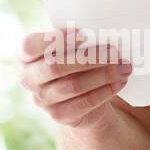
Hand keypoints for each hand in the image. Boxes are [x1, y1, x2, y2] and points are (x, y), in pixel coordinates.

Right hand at [18, 25, 132, 128]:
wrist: (75, 98)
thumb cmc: (71, 63)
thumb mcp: (68, 50)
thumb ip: (75, 43)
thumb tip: (102, 35)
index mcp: (25, 57)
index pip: (30, 46)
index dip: (54, 39)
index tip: (82, 34)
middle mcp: (28, 79)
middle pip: (55, 66)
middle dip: (88, 57)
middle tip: (114, 51)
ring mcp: (42, 100)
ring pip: (74, 85)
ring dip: (103, 74)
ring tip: (123, 66)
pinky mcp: (59, 115)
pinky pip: (86, 102)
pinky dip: (106, 90)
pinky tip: (120, 82)